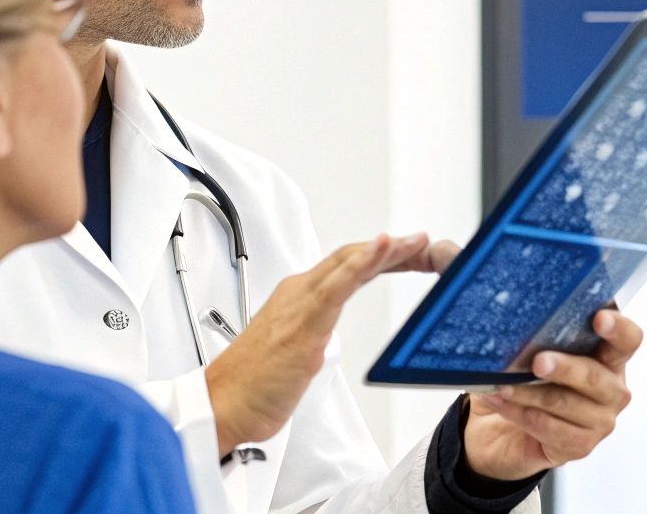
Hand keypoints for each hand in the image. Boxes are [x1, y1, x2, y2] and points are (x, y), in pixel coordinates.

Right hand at [205, 232, 433, 456]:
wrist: (223, 405)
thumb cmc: (252, 386)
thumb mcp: (295, 355)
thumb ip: (310, 338)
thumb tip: (322, 341)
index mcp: (298, 299)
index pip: (346, 268)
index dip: (380, 258)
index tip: (409, 255)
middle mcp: (299, 293)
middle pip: (351, 258)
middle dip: (392, 249)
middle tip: (423, 242)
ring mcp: (302, 304)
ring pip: (349, 263)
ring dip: (387, 250)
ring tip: (416, 241)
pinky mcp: (305, 321)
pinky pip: (339, 283)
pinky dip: (364, 261)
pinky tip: (384, 248)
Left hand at [462, 308, 643, 481]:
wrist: (504, 428)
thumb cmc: (528, 380)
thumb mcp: (535, 350)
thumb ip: (543, 333)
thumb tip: (524, 315)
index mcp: (610, 356)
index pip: (628, 340)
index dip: (618, 329)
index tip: (599, 318)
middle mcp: (612, 389)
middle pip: (594, 376)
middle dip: (564, 367)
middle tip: (538, 362)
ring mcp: (600, 421)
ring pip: (565, 403)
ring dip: (529, 392)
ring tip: (502, 384)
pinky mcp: (581, 446)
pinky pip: (549, 428)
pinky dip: (520, 413)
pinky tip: (500, 402)